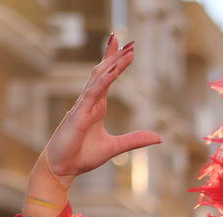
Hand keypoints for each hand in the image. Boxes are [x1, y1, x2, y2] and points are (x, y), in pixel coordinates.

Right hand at [39, 35, 160, 187]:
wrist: (63, 168)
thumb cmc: (83, 156)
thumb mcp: (116, 147)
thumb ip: (136, 140)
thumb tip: (159, 137)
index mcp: (97, 107)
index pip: (108, 78)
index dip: (115, 62)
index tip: (126, 48)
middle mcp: (90, 102)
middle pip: (103, 72)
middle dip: (114, 56)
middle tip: (128, 41)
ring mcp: (82, 106)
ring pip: (98, 79)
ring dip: (112, 64)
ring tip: (125, 50)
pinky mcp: (77, 115)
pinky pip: (91, 94)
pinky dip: (102, 82)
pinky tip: (111, 72)